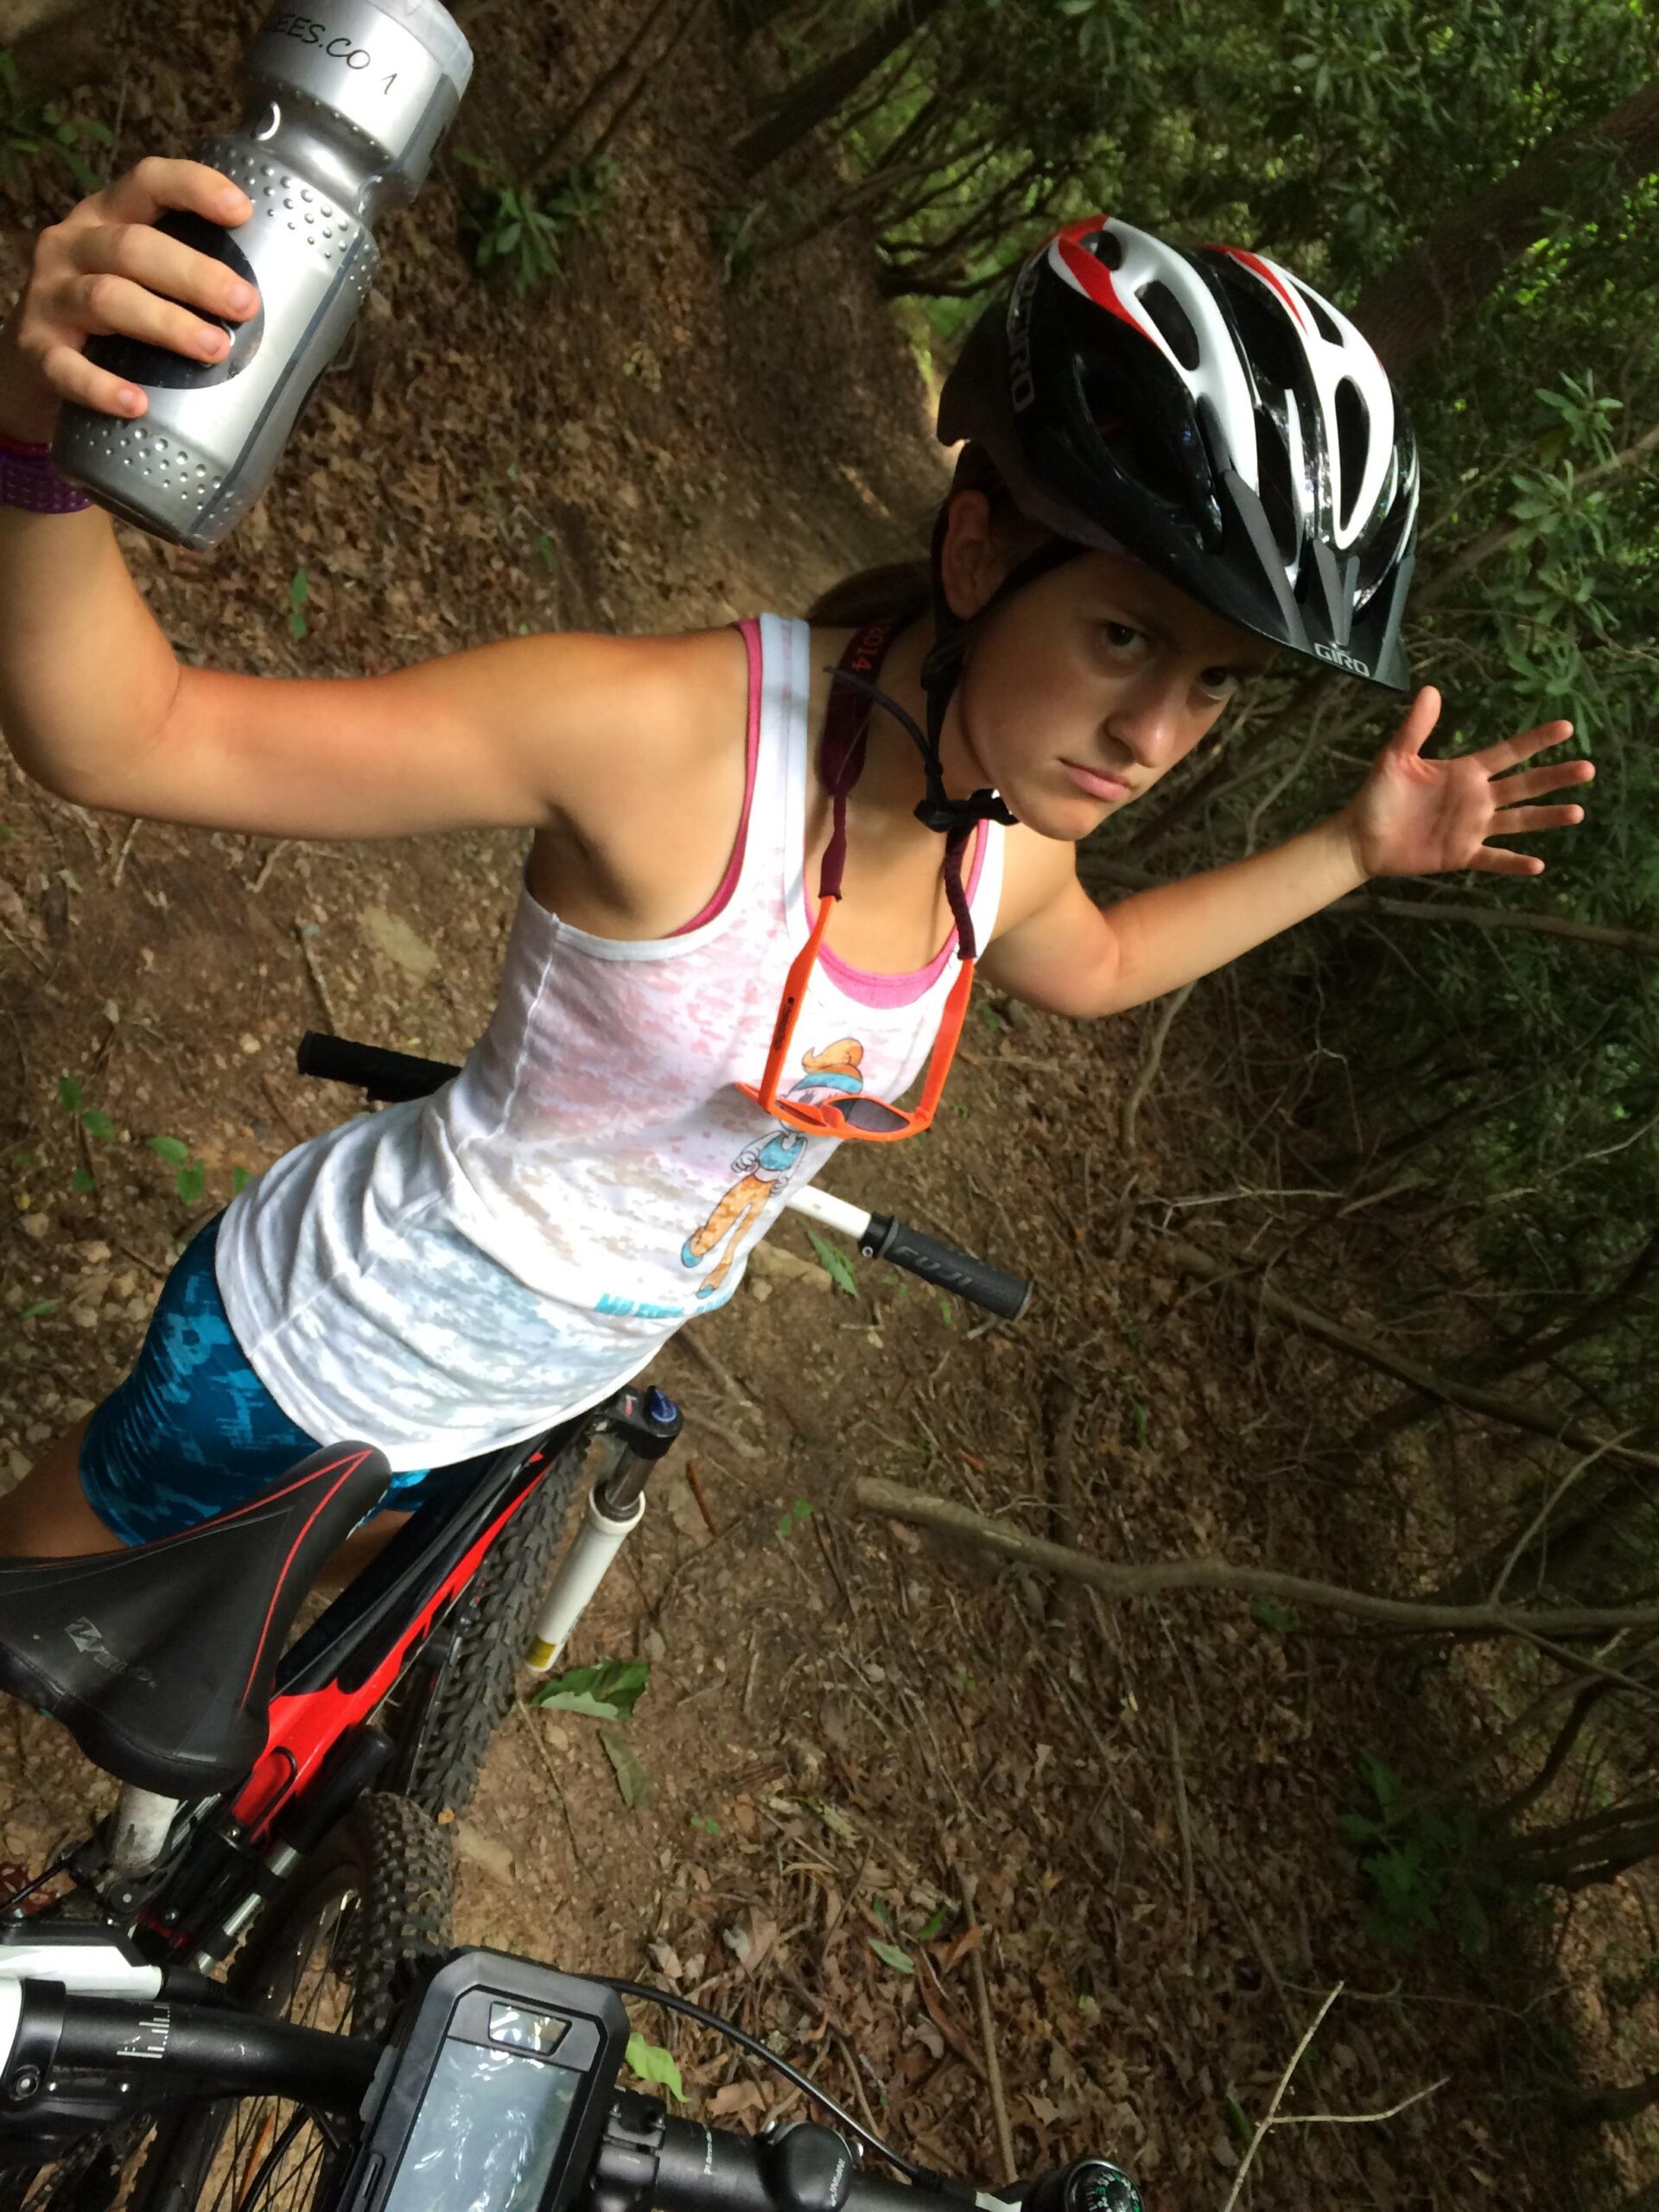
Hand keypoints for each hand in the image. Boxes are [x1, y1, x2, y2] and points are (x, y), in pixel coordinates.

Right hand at [0, 157, 259, 445]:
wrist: (36, 372)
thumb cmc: (117, 328)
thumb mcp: (148, 288)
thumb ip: (198, 293)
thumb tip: (304, 331)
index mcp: (110, 220)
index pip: (148, 183)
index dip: (193, 188)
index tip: (243, 212)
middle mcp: (75, 246)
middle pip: (133, 246)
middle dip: (195, 274)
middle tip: (246, 306)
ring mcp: (49, 297)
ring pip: (106, 298)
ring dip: (164, 323)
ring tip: (214, 350)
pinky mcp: (35, 351)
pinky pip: (65, 367)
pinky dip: (101, 386)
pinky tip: (136, 404)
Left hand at [1339, 686, 1593, 880]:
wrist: (1361, 837)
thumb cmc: (1378, 794)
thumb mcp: (1396, 757)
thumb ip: (1416, 727)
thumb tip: (1430, 690)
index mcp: (1465, 772)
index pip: (1509, 752)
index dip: (1536, 740)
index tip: (1566, 727)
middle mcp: (1477, 798)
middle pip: (1524, 785)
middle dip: (1555, 777)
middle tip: (1588, 769)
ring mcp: (1472, 827)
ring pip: (1518, 820)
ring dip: (1546, 817)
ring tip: (1577, 812)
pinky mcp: (1462, 854)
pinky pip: (1493, 858)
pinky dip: (1513, 862)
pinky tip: (1538, 864)